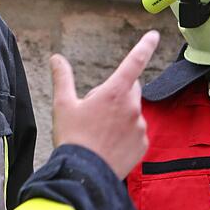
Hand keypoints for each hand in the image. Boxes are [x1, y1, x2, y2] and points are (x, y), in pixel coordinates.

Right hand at [50, 30, 159, 178]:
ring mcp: (140, 126)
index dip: (145, 46)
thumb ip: (63, 78)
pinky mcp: (143, 144)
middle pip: (130, 89)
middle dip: (117, 93)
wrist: (84, 175)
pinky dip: (126, 135)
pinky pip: (136, 133)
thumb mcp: (63, 105)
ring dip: (121, 116)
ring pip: (132, 113)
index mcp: (114, 92)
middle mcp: (132, 106)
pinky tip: (110, 145)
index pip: (134, 62)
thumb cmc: (73, 138)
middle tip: (95, 111)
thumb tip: (56, 59)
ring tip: (100, 133)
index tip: (153, 35)